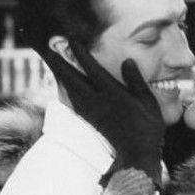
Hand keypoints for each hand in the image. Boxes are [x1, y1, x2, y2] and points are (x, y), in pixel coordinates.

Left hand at [44, 42, 164, 187]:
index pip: (93, 69)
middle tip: (46, 48)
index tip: (71, 39)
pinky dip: (66, 86)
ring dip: (60, 73)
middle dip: (58, 62)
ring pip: (70, 88)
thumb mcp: (147, 102)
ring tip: (52, 61)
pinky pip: (73, 98)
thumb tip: (127, 60)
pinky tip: (65, 82)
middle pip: (72, 78)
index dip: (81, 54)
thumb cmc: (148, 128)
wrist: (137, 155)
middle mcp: (97, 101)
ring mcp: (91, 111)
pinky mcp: (90, 118)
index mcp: (113, 95)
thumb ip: (136, 80)